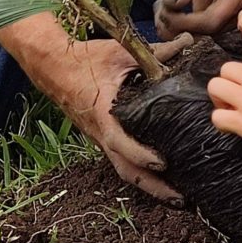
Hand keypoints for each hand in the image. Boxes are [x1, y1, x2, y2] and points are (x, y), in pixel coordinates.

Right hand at [34, 34, 193, 201]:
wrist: (53, 65)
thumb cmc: (85, 59)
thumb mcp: (121, 53)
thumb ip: (156, 51)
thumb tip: (189, 43)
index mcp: (104, 115)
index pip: (122, 143)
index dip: (142, 155)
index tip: (163, 163)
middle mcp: (102, 133)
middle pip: (127, 170)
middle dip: (154, 188)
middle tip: (181, 200)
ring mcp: (101, 138)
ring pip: (124, 168)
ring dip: (149, 184)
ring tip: (175, 195)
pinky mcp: (102, 136)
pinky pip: (121, 159)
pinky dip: (140, 170)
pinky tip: (159, 173)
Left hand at [155, 0, 241, 38]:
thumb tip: (170, 4)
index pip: (210, 21)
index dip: (185, 22)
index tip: (165, 11)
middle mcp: (236, 15)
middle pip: (204, 32)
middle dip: (175, 25)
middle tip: (158, 8)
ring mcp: (227, 23)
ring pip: (197, 36)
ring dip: (173, 27)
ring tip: (160, 8)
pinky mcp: (215, 27)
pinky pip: (195, 33)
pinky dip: (177, 26)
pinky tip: (167, 11)